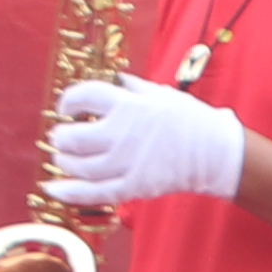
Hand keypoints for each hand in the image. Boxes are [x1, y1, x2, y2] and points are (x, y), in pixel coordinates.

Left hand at [47, 73, 248, 206]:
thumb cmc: (191, 120)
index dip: (69, 101)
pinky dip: (71, 192)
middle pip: (77, 137)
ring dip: (64, 162)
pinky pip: (97, 192)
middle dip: (61, 137)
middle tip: (60, 136)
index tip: (66, 108)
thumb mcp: (162, 93)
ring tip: (62, 158)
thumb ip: (134, 87)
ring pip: (83, 167)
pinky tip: (53, 187)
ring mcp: (130, 162)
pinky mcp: (136, 186)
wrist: (218, 152)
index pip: (86, 96)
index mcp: (130, 105)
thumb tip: (115, 78)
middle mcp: (125, 133)